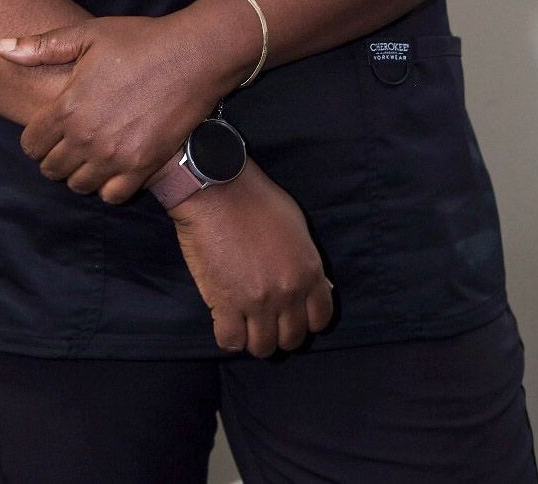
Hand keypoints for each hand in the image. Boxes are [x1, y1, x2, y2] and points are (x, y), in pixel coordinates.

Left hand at [0, 14, 225, 202]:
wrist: (192, 56)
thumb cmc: (139, 41)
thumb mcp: (88, 34)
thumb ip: (41, 46)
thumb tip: (0, 48)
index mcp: (67, 107)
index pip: (31, 144)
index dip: (35, 138)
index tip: (48, 129)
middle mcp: (86, 138)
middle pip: (51, 169)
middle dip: (54, 156)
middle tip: (69, 142)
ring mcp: (115, 156)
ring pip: (79, 185)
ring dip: (79, 173)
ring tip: (91, 154)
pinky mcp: (142, 167)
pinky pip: (111, 195)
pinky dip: (108, 186)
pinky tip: (114, 165)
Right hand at [168, 159, 333, 357]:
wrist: (217, 190)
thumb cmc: (257, 200)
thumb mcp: (297, 227)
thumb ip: (307, 261)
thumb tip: (317, 286)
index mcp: (309, 272)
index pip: (320, 319)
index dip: (306, 321)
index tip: (292, 314)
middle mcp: (288, 293)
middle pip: (292, 339)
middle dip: (280, 332)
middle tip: (266, 319)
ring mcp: (257, 302)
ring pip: (263, 347)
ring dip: (254, 338)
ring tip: (245, 322)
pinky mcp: (225, 304)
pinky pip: (231, 342)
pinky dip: (229, 337)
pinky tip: (226, 321)